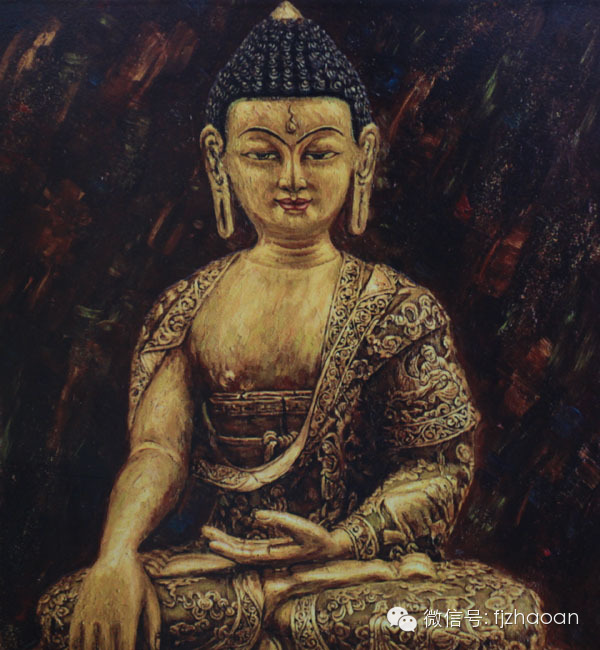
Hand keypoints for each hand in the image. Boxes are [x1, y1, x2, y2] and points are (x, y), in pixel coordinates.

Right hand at [69, 551, 159, 649]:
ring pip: (90, 648)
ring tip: (101, 649)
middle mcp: (109, 617)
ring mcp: (93, 614)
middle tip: (114, 649)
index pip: (126, 648)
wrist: (116, 556)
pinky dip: (76, 648)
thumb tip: (156, 648)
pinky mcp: (80, 610)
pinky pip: (74, 638)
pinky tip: (83, 649)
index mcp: (129, 616)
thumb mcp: (150, 598)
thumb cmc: (137, 579)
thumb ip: (153, 625)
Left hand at [202, 510, 351, 564]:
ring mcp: (267, 554)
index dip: (227, 549)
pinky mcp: (269, 548)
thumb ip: (280, 520)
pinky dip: (235, 541)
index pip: (244, 554)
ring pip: (241, 550)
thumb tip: (255, 514)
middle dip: (220, 543)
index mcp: (273, 556)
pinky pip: (247, 546)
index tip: (211, 542)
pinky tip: (225, 536)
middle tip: (203, 531)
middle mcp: (267, 558)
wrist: (329, 549)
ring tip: (207, 530)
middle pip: (238, 553)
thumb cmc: (317, 538)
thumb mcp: (302, 527)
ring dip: (225, 541)